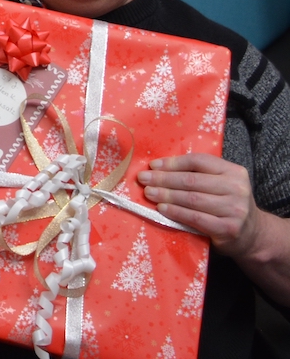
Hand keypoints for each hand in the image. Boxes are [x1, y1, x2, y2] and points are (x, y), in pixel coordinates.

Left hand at [139, 154, 260, 256]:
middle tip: (143, 179)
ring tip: (149, 192)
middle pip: (192, 180)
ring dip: (166, 195)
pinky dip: (176, 212)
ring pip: (192, 198)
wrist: (253, 236)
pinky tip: (162, 208)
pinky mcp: (228, 229)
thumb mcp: (221, 184)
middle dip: (163, 179)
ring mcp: (234, 209)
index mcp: (234, 171)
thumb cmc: (228, 205)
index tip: (153, 165)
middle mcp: (237, 188)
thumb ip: (199, 175)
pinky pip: (195, 218)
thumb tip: (159, 168)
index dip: (172, 163)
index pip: (198, 161)